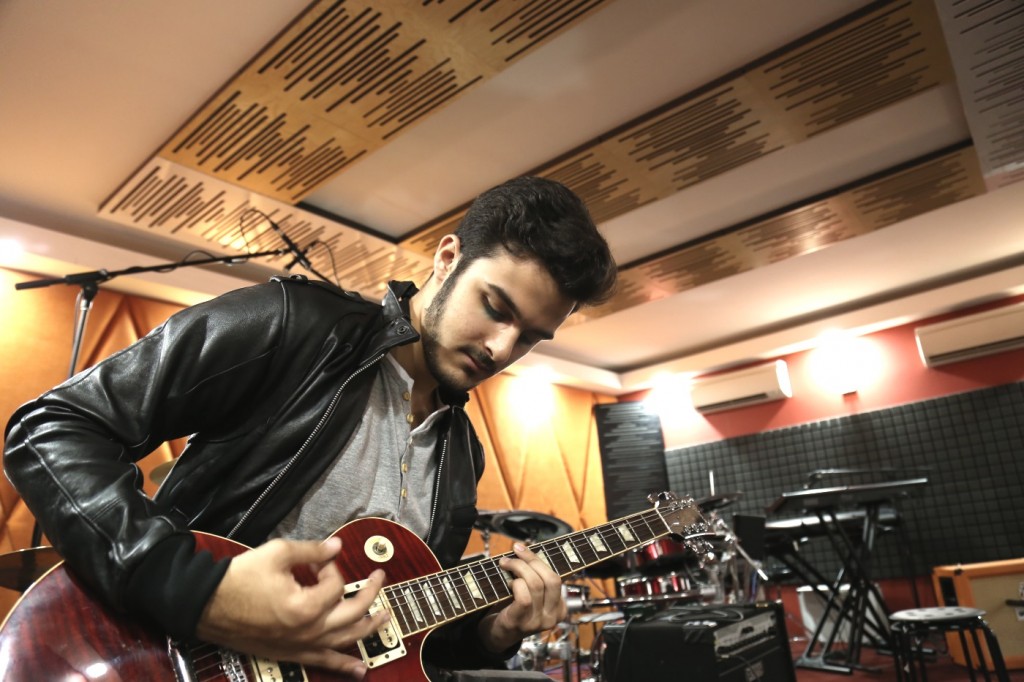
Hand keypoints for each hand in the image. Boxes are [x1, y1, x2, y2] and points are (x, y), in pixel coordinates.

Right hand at [196, 536, 389, 676]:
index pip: (335, 583)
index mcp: (306, 606)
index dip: (330, 567)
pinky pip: (325, 663)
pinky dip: (345, 666)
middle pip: (353, 612)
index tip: (319, 560)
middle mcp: (308, 631)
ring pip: (346, 639)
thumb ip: (312, 550)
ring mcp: (301, 646)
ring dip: (370, 628)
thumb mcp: (278, 554)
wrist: (206, 605)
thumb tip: (337, 547)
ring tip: (385, 618)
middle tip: (380, 578)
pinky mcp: (291, 654)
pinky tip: (361, 670)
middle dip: (371, 593)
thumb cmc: (239, 579)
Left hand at [478, 542, 566, 651]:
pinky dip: (516, 584)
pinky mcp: (521, 623)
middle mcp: (552, 617)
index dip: (538, 559)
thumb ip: (535, 577)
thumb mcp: (532, 595)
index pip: (556, 578)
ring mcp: (538, 622)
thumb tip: (525, 548)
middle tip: (514, 552)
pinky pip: (524, 597)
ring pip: (536, 585)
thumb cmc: (514, 608)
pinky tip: (508, 583)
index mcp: (560, 608)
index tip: (522, 548)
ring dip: (518, 568)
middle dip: (531, 560)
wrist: (497, 635)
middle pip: (551, 579)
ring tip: (505, 563)